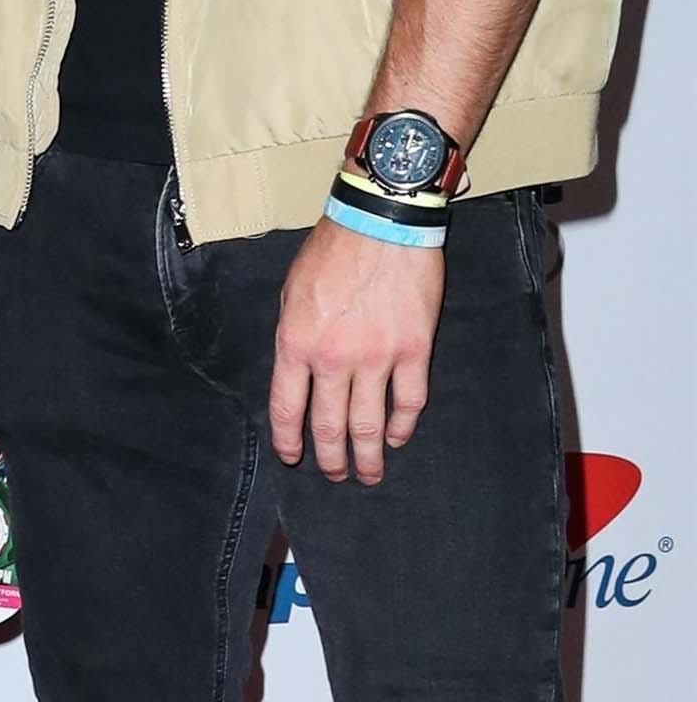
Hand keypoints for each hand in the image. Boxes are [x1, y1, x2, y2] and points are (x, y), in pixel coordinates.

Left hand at [267, 219, 442, 483]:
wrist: (381, 225)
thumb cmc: (331, 253)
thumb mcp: (290, 295)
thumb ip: (293, 338)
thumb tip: (298, 374)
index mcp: (296, 345)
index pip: (287, 409)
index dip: (289, 440)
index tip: (294, 457)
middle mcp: (333, 359)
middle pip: (330, 425)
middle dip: (331, 458)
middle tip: (335, 476)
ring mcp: (376, 357)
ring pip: (370, 423)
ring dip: (369, 455)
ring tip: (369, 474)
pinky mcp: (414, 349)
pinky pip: (409, 400)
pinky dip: (402, 425)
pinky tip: (396, 437)